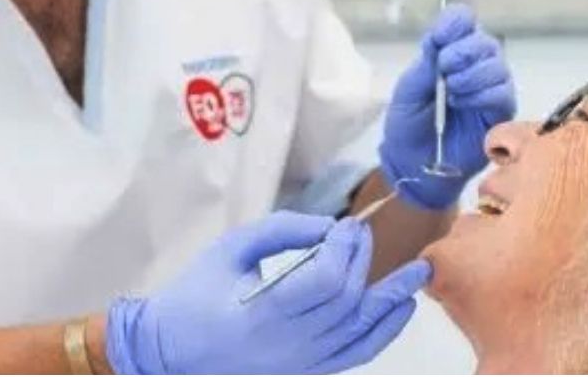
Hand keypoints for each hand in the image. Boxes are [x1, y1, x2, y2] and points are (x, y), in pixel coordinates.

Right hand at [105, 211, 431, 373]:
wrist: (169, 352)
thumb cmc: (194, 293)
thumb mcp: (230, 249)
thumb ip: (281, 230)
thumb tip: (329, 226)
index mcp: (262, 313)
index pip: (326, 281)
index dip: (344, 249)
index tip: (344, 226)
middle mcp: (288, 345)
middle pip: (347, 301)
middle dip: (362, 261)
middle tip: (363, 232)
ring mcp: (300, 365)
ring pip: (360, 332)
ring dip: (391, 300)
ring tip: (418, 272)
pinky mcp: (306, 373)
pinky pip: (355, 355)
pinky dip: (383, 332)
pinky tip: (399, 309)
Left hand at [379, 4, 515, 209]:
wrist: (413, 164)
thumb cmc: (408, 125)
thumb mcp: (407, 92)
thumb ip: (424, 66)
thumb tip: (438, 40)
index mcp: (449, 53)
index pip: (462, 22)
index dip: (455, 22)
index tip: (439, 36)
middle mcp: (474, 66)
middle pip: (484, 41)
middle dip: (463, 51)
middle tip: (444, 68)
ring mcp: (490, 89)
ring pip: (496, 65)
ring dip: (472, 74)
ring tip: (451, 91)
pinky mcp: (500, 113)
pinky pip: (502, 92)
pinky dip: (482, 93)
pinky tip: (462, 103)